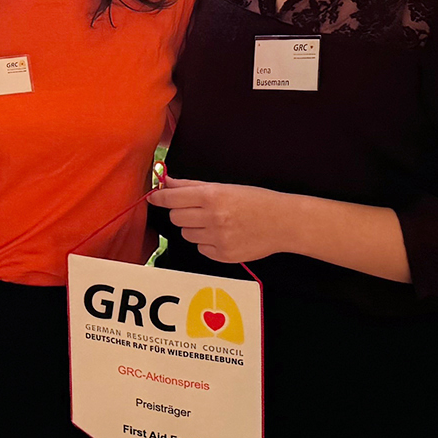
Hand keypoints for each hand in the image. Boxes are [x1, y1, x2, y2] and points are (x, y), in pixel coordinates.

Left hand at [145, 178, 298, 265]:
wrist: (283, 223)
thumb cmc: (255, 201)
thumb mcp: (225, 187)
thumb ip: (192, 186)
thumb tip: (167, 182)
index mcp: (212, 197)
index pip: (173, 198)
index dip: (160, 198)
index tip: (153, 197)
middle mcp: (212, 218)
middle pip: (176, 217)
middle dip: (181, 212)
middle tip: (196, 209)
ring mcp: (217, 238)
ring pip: (186, 234)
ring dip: (194, 228)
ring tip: (215, 222)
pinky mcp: (223, 255)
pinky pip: (200, 248)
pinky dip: (206, 242)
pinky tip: (223, 234)